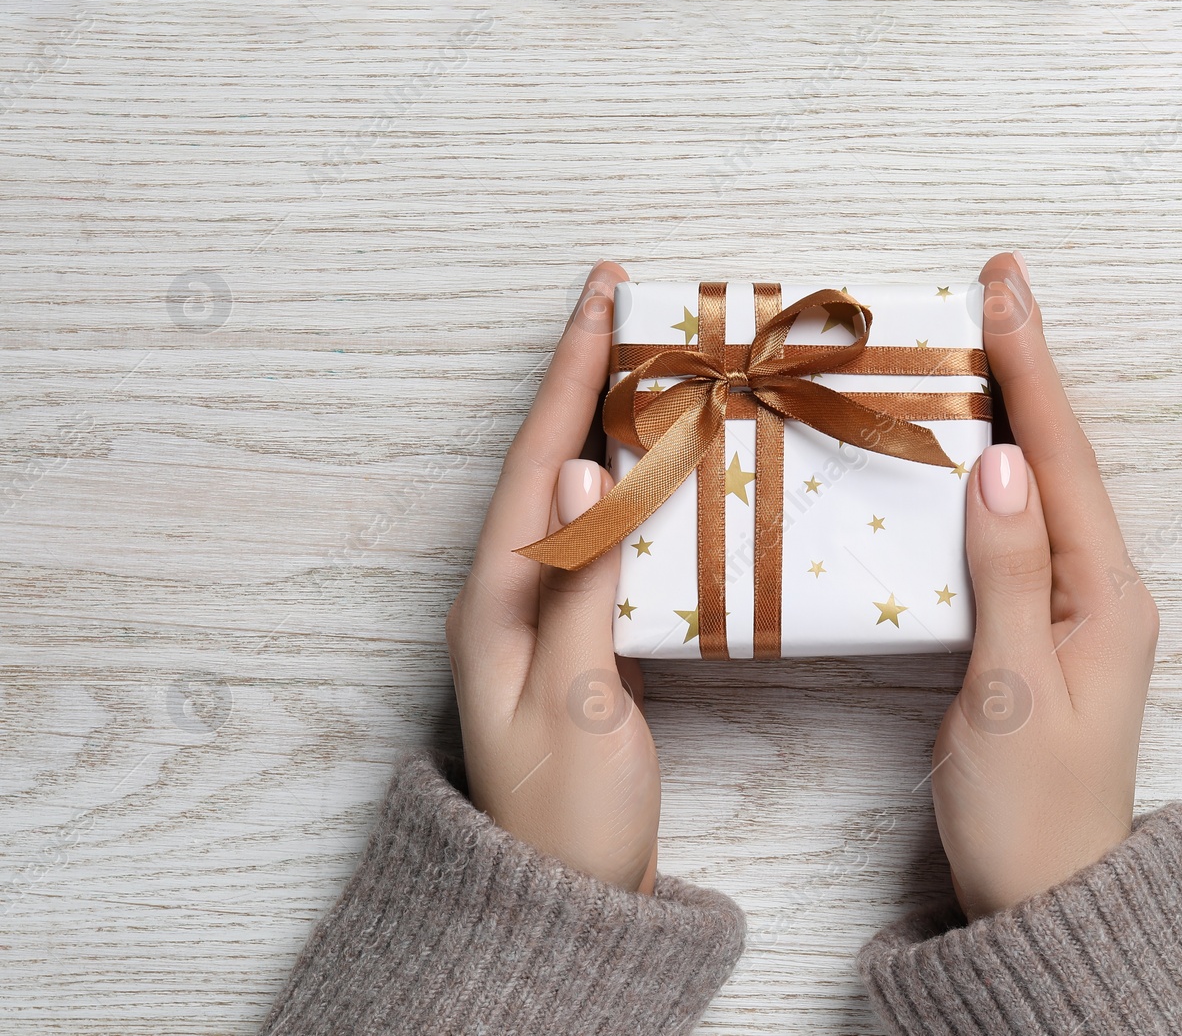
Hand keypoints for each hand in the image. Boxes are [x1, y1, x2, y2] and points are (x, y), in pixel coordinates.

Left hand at [445, 260, 659, 893]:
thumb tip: (579, 469)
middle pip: (550, 462)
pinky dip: (639, 491)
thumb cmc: (569, 815)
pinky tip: (669, 473)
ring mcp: (545, 616)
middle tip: (636, 309)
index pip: (536, 460)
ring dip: (614, 425)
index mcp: (496, 600)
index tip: (603, 296)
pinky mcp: (582, 640)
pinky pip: (606, 539)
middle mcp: (511, 594)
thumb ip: (579, 583)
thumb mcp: (578, 700)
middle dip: (588, 380)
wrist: (568, 902)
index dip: (571, 374)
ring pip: (580, 495)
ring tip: (658, 366)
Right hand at [931, 252, 1158, 919]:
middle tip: (994, 286)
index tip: (1004, 290)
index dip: (1031, 370)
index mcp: (1105, 597)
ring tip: (975, 342)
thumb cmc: (1029, 809)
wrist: (1045, 897)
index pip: (1060, 460)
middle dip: (1025, 369)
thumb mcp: (1012, 695)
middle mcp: (1099, 590)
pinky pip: (1014, 532)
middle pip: (1057, 459)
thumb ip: (1007, 578)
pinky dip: (988, 477)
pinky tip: (964, 452)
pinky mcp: (1038, 631)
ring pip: (1035, 489)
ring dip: (1009, 412)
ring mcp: (1071, 610)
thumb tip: (999, 466)